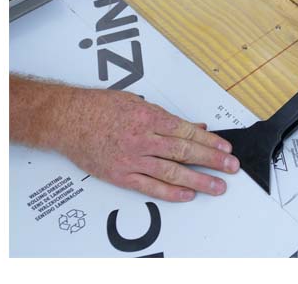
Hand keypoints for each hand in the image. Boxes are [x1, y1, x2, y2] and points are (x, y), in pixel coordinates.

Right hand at [53, 87, 239, 201]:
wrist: (66, 119)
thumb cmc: (99, 107)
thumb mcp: (136, 103)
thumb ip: (166, 118)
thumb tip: (194, 127)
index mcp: (150, 117)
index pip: (188, 132)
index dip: (210, 142)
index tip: (226, 149)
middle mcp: (143, 138)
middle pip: (185, 152)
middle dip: (212, 160)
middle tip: (231, 167)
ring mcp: (132, 158)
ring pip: (172, 171)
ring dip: (198, 180)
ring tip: (217, 186)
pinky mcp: (120, 174)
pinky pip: (150, 186)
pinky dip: (170, 192)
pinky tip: (187, 194)